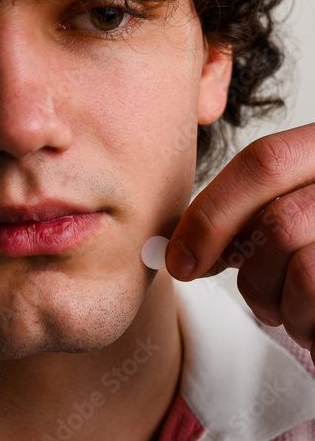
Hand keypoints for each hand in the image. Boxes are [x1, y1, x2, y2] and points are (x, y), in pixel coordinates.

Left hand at [166, 123, 314, 363]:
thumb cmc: (314, 249)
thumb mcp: (286, 217)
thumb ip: (245, 221)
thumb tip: (184, 252)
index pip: (265, 160)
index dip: (213, 212)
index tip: (182, 261)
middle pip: (278, 222)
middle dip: (253, 275)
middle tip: (259, 298)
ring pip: (302, 268)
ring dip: (279, 305)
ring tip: (293, 310)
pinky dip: (304, 324)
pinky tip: (313, 322)